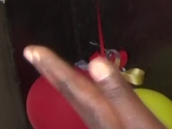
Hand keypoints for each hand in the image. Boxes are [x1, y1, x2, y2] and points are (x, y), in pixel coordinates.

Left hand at [24, 46, 163, 128]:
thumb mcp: (139, 121)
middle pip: (72, 96)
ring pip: (79, 103)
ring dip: (65, 83)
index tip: (32, 50)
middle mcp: (97, 122)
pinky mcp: (111, 127)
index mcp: (101, 116)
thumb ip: (119, 94)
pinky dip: (82, 95)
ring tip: (53, 69)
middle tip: (32, 53)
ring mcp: (103, 126)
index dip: (54, 67)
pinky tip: (85, 93)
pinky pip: (91, 109)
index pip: (74, 88)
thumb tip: (96, 63)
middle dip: (52, 74)